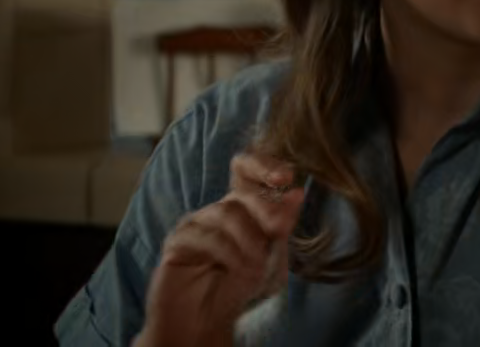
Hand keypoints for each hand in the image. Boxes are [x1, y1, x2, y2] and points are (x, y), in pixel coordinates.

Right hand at [137, 153, 303, 346]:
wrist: (208, 320)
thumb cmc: (239, 285)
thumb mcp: (270, 254)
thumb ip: (281, 225)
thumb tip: (297, 192)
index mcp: (241, 206)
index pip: (246, 169)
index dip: (264, 165)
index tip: (285, 176)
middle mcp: (217, 210)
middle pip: (240, 194)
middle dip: (265, 210)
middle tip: (278, 231)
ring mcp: (195, 223)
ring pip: (226, 214)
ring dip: (249, 240)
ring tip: (258, 266)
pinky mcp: (177, 242)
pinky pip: (205, 236)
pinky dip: (229, 253)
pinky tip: (239, 268)